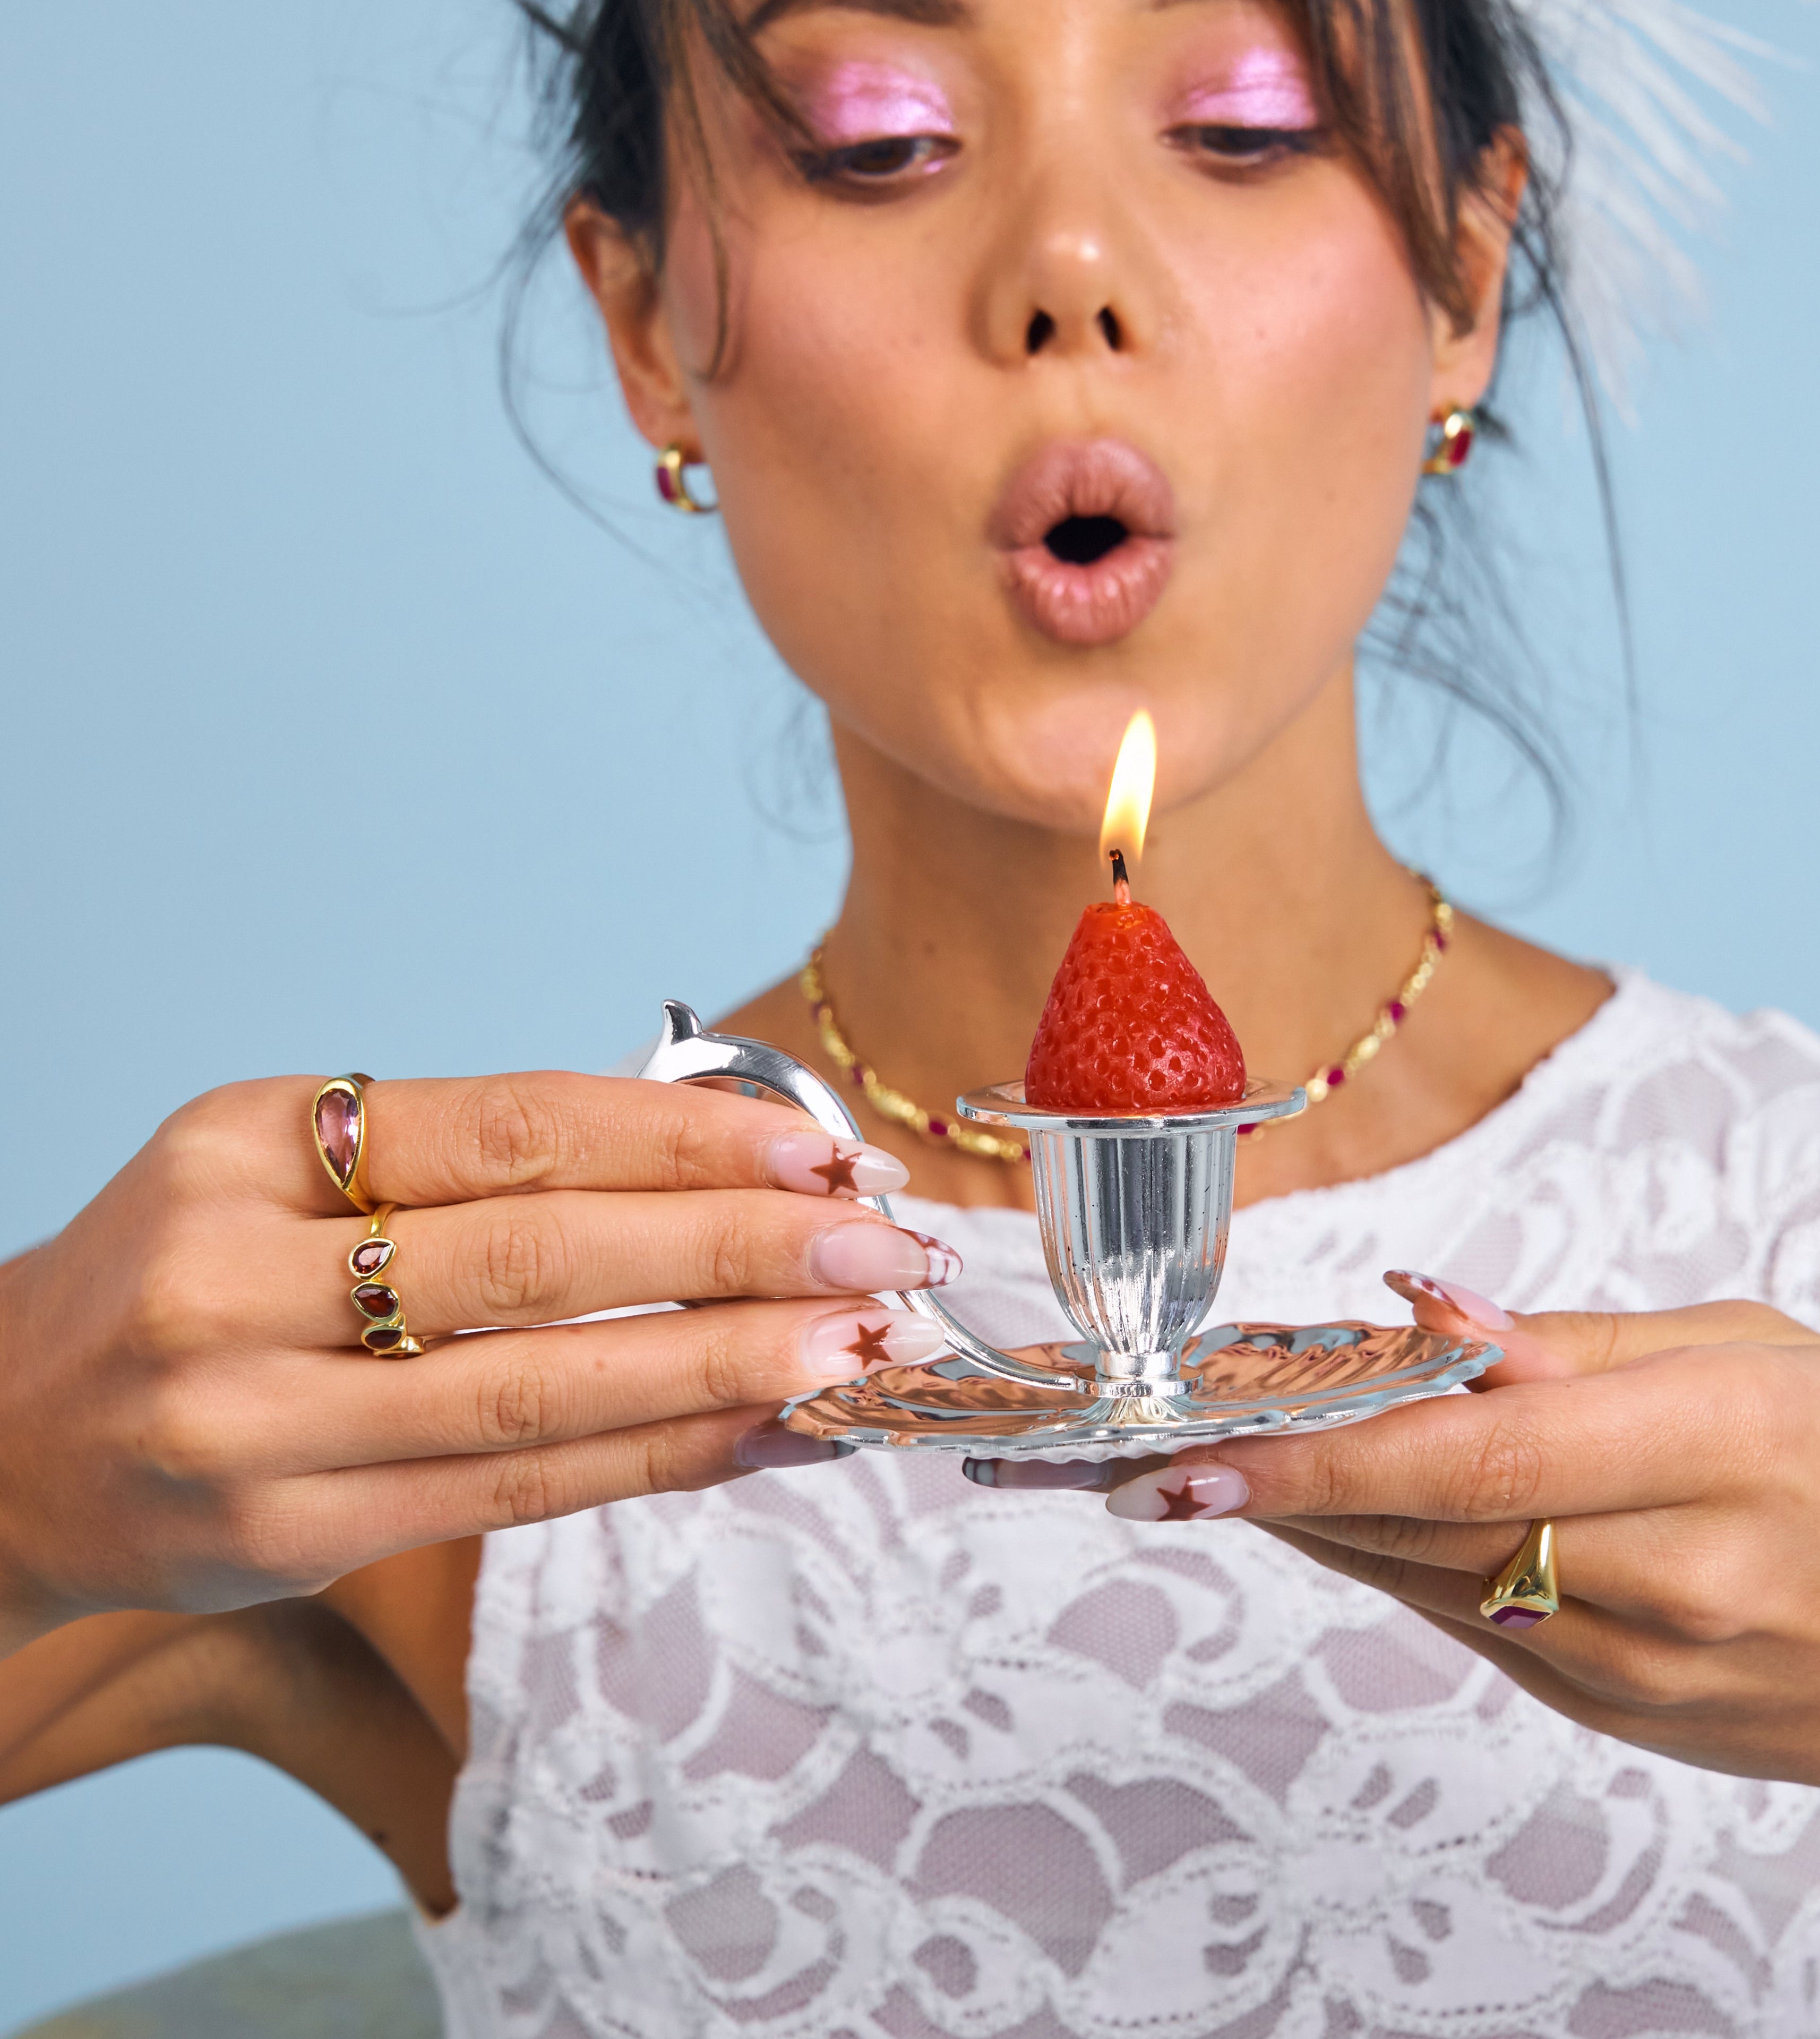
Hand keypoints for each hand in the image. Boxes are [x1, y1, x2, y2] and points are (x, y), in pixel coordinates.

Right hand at [0, 1071, 957, 1653]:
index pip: (511, 1129)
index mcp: (247, 1146)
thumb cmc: (190, 1272)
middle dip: (738, 1247)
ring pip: (542, 1388)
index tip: (821, 1147)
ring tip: (861, 1345)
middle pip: (540, 1256)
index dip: (683, 1136)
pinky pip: (517, 1491)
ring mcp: (258, 1423)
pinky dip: (658, 1456)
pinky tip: (768, 1431)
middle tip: (884, 1244)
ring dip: (726, 1363)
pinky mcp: (293, 1538)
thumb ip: (467, 1164)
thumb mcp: (283, 1169)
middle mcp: (239, 1279)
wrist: (5, 1436)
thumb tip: (711, 1159)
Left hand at [1094, 1279, 1819, 1875]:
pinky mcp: (1622, 1717)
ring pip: (1427, 1581)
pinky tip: (1327, 1511)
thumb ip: (1579, 1344)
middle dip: (1271, 1486)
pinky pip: (1472, 1624)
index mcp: (1718, 1448)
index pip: (1475, 1455)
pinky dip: (1390, 1561)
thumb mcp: (1760, 1350)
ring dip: (1308, 1522)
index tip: (1191, 1454)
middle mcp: (1673, 1578)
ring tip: (1201, 1467)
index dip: (1319, 1456)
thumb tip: (1428, 1318)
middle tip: (1144, 1449)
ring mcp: (1643, 1669)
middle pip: (1423, 1527)